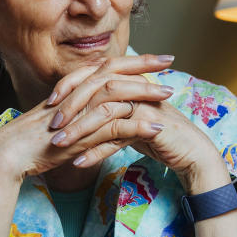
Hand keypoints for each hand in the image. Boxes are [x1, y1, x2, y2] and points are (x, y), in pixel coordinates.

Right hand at [0, 54, 176, 180]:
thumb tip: (106, 112)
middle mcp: (76, 94)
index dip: (133, 60)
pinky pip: (113, 126)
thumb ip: (84, 114)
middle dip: (145, 64)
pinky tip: (156, 128)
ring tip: (169, 95)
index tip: (156, 57)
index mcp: (74, 89)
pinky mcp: (80, 133)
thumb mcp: (64, 122)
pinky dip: (137, 127)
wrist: (10, 153)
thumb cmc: (33, 141)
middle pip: (115, 70)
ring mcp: (78, 112)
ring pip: (117, 95)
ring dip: (146, 94)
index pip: (107, 66)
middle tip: (170, 60)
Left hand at [47, 56, 229, 192]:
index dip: (69, 86)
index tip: (48, 104)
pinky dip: (97, 150)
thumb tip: (76, 111)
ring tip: (59, 145)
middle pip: (96, 89)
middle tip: (50, 126)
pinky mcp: (151, 124)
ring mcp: (144, 103)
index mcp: (128, 80)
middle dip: (70, 108)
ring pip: (104, 111)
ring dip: (79, 129)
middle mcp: (135, 86)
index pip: (92, 75)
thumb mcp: (127, 120)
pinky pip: (118, 135)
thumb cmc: (157, 136)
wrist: (189, 152)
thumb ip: (107, 110)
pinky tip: (79, 162)